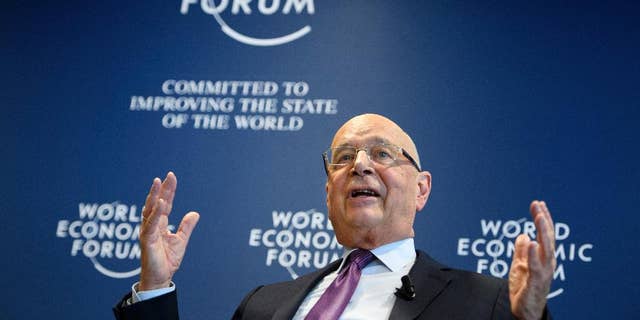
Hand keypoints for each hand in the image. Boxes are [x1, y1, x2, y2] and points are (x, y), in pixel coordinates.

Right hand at [138, 172, 199, 290]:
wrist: (161, 277)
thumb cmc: (167, 260)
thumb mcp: (181, 240)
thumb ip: (186, 226)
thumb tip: (195, 213)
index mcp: (159, 224)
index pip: (164, 204)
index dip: (168, 190)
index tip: (171, 177)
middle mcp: (152, 225)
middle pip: (155, 203)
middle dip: (161, 189)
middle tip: (167, 176)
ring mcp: (148, 232)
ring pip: (150, 211)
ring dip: (154, 196)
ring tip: (159, 184)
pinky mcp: (147, 240)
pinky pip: (150, 225)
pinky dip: (155, 214)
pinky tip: (160, 204)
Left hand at [509, 200, 555, 319]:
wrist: (524, 311)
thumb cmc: (524, 289)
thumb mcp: (519, 266)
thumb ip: (521, 251)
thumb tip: (522, 235)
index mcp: (543, 257)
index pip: (544, 234)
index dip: (542, 218)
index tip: (537, 203)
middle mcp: (547, 262)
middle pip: (547, 237)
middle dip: (543, 220)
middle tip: (538, 205)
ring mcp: (544, 272)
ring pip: (546, 248)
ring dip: (543, 232)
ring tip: (538, 217)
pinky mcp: (536, 282)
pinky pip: (536, 266)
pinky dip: (534, 254)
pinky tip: (531, 242)